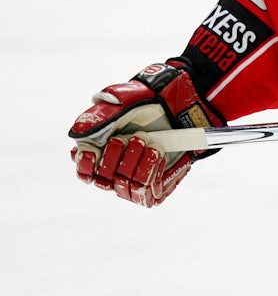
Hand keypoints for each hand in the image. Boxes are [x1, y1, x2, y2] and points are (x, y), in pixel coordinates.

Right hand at [69, 61, 222, 206]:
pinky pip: (148, 194)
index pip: (84, 171)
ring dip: (138, 165)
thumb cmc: (148, 101)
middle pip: (104, 181)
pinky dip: (152, 173)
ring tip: (152, 144)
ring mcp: (136, 176)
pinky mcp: (156, 184)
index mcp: (100, 150)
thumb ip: (98, 116)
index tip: (94, 151)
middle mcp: (116, 167)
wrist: (181, 103)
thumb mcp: (122, 101)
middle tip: (137, 137)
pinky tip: (158, 154)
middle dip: (118, 159)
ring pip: (125, 187)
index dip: (86, 165)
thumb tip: (77, 133)